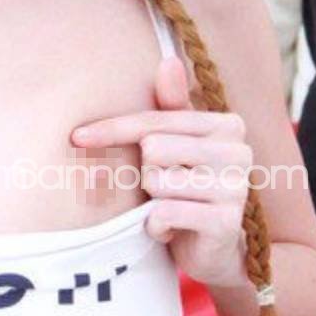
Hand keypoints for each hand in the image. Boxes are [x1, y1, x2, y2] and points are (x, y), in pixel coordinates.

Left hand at [70, 56, 250, 288]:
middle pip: (153, 149)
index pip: (154, 121)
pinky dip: (157, 226)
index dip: (111, 130)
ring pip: (157, 182)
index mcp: (228, 125)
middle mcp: (238, 152)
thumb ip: (171, 109)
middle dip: (145, 175)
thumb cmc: (189, 193)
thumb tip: (168, 61)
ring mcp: (236, 187)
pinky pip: (164, 213)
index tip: (77, 136)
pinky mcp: (225, 222)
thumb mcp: (178, 149)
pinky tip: (171, 231)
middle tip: (162, 191)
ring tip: (169, 210)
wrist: (218, 253)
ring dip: (152, 203)